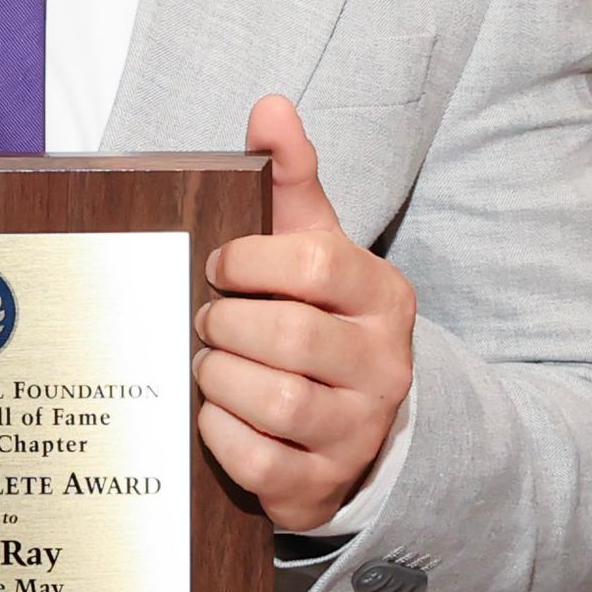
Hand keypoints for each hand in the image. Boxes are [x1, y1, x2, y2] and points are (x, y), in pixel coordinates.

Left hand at [193, 93, 416, 531]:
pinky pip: (258, 460)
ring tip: (210, 364)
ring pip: (274, 401)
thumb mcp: (315, 245)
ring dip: (220, 378)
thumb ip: (292, 177)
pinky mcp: (322, 486)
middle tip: (208, 321)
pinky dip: (220, 434)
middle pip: (289, 337)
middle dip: (227, 324)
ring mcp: (358, 431)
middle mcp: (383, 365)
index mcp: (383, 296)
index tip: (220, 267)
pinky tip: (214, 413)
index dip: (249, 261)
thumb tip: (270, 106)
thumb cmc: (319, 317)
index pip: (314, 264)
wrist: (358, 423)